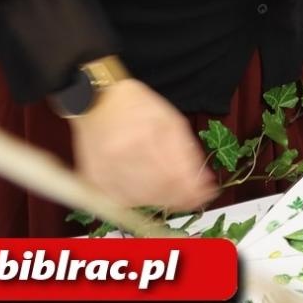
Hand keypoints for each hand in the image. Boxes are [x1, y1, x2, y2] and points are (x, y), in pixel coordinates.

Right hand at [69, 79, 216, 211]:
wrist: (96, 101)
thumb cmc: (137, 107)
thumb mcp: (170, 120)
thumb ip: (186, 151)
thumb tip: (203, 181)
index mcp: (145, 136)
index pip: (174, 176)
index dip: (194, 190)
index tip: (207, 193)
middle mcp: (123, 155)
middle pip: (159, 191)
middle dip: (181, 196)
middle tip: (194, 195)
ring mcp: (106, 170)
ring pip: (142, 200)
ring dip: (162, 199)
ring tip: (172, 190)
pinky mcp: (95, 180)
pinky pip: (123, 201)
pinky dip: (140, 200)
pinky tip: (149, 190)